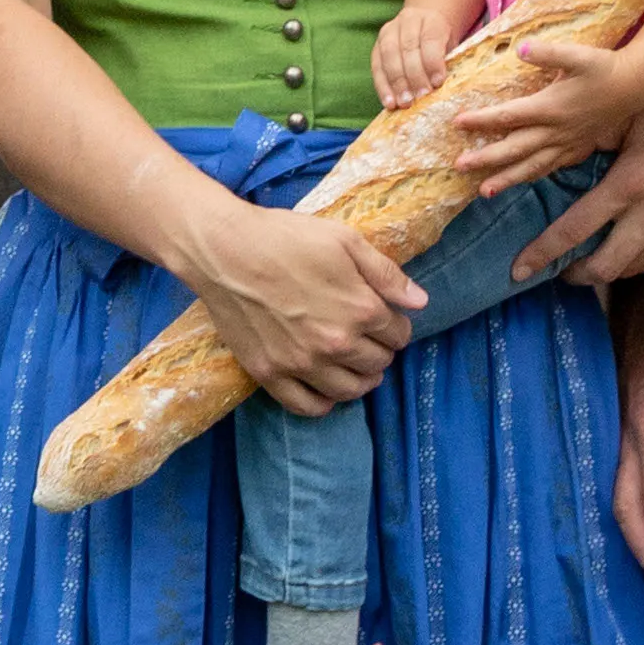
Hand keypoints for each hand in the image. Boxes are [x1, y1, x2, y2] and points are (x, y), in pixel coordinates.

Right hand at [180, 196, 430, 414]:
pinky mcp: (270, 375)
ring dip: (360, 379)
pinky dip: (324, 403)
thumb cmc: (285, 237)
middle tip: (368, 338)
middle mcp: (336, 344)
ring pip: (350, 390)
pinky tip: (326, 389)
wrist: (224, 250)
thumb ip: (386, 273)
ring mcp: (302, 364)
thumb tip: (420, 302)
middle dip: (380, 350)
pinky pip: (308, 407)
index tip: (385, 317)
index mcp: (361, 310)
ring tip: (355, 366)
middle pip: (378, 363)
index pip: (398, 333)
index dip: (396, 324)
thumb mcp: (345, 240)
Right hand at [370, 0, 467, 104]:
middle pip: (408, 48)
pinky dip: (382, 86)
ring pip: (389, 56)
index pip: (430, 39)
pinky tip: (389, 102)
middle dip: (415, 75)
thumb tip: (442, 89)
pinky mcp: (377, 46)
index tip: (438, 83)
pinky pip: (376, 67)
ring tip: (404, 103)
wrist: (425, 25)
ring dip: (397, 82)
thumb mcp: (451, 47)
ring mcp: (389, 32)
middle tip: (421, 97)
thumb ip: (448, 62)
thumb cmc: (443, 43)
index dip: (433, 62)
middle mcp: (408, 21)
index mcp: (432, 19)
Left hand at [442, 30, 643, 193]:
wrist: (634, 85)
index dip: (481, 121)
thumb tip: (520, 48)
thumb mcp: (577, 54)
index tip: (456, 123)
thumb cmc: (603, 67)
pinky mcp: (576, 148)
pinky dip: (531, 177)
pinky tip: (518, 183)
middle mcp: (555, 130)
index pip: (508, 116)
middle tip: (458, 166)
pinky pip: (549, 168)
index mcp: (550, 106)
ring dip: (506, 179)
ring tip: (483, 191)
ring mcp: (566, 143)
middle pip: (514, 148)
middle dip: (486, 159)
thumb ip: (548, 52)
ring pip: (531, 166)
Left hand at [520, 73, 643, 291]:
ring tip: (587, 263)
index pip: (574, 231)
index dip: (542, 254)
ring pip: (631, 270)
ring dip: (605, 271)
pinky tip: (625, 252)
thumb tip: (560, 150)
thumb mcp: (632, 120)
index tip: (518, 270)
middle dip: (574, 275)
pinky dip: (635, 263)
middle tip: (558, 270)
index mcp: (629, 185)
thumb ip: (595, 141)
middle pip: (603, 267)